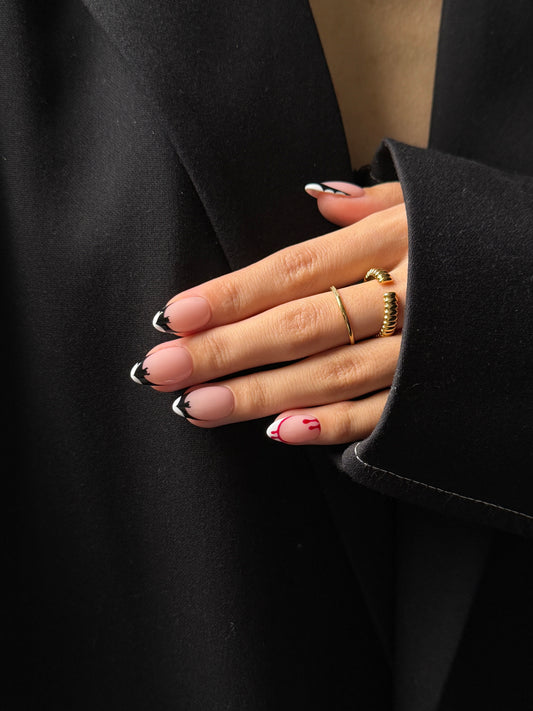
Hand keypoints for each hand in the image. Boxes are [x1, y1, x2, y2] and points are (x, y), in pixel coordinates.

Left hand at [131, 181, 406, 444]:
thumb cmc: (472, 236)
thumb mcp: (425, 201)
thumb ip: (371, 201)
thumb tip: (316, 196)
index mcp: (394, 241)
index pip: (296, 270)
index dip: (232, 293)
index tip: (175, 315)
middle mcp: (407, 298)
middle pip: (299, 326)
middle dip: (224, 351)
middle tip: (162, 368)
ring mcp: (421, 351)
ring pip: (330, 375)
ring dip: (259, 395)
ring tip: (197, 407)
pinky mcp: (433, 393)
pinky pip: (378, 414)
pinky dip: (331, 426)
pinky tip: (277, 430)